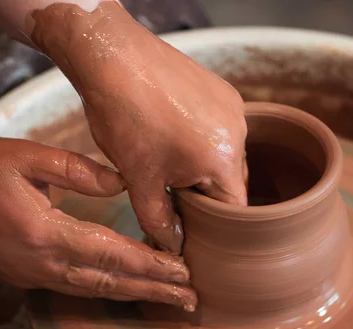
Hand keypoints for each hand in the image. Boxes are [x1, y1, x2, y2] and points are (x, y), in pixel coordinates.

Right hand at [0, 138, 196, 310]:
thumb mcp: (29, 156)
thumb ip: (80, 171)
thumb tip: (121, 184)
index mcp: (46, 233)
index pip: (112, 255)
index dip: (151, 265)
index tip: (183, 271)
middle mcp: (43, 263)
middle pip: (109, 282)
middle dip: (153, 290)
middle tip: (190, 298)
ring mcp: (33, 274)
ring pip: (94, 291)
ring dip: (135, 295)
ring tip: (169, 299)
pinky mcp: (26, 275)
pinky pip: (76, 288)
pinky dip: (107, 291)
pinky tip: (126, 289)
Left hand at [31, 2, 248, 253]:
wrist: (113, 57)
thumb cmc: (124, 117)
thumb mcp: (139, 180)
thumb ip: (159, 221)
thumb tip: (172, 247)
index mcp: (224, 160)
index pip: (232, 210)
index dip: (212, 224)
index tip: (190, 227)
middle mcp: (238, 133)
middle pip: (231, 182)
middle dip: (204, 194)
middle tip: (171, 194)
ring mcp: (233, 108)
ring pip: (225, 156)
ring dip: (203, 167)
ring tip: (167, 160)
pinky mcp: (222, 91)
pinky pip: (220, 130)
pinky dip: (202, 141)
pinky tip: (173, 135)